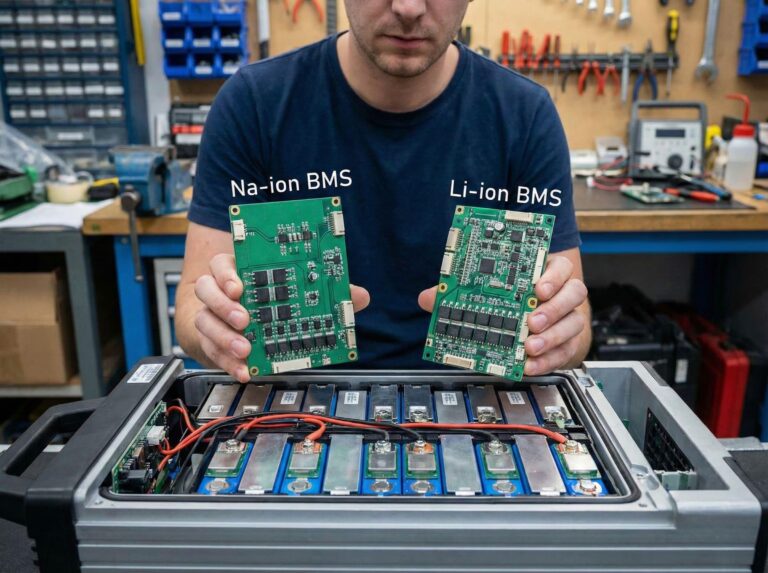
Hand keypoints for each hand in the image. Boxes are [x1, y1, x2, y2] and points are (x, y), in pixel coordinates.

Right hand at [194, 253, 369, 382]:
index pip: (222, 264)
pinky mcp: (209, 342)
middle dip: (225, 306)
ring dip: (224, 337)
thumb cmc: (264, 303)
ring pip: (205, 322)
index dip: (227, 274)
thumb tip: (359, 296)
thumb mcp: (291, 293)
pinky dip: (227, 363)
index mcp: (236, 272)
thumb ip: (325, 292)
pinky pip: (211, 352)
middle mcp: (218, 293)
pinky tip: (245, 370)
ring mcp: (211, 318)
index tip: (240, 286)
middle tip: (245, 319)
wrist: (230, 323)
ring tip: (245, 349)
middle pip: (207, 290)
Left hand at [417, 254, 587, 375]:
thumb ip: (460, 294)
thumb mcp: (489, 294)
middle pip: (573, 293)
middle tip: (531, 321)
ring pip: (573, 323)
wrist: (539, 329)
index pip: (560, 267)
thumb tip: (430, 297)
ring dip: (552, 336)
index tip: (537, 287)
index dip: (552, 276)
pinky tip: (530, 365)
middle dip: (552, 309)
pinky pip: (565, 352)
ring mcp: (568, 319)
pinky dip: (548, 360)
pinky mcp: (568, 344)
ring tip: (530, 347)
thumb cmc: (514, 304)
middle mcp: (563, 294)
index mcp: (546, 273)